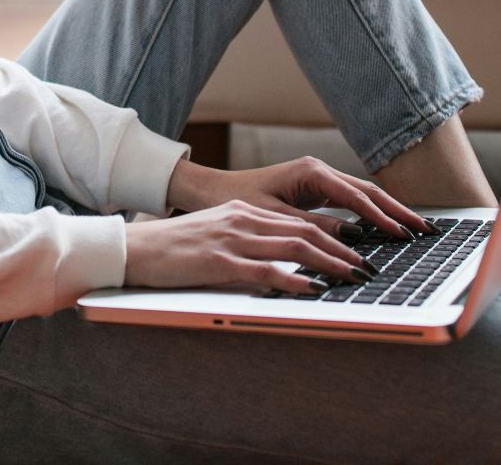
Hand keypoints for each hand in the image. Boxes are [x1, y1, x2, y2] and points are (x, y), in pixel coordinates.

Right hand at [124, 199, 375, 292]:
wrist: (133, 249)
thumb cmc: (170, 249)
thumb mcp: (214, 235)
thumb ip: (245, 241)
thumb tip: (277, 261)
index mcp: (242, 212)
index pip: (298, 222)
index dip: (332, 236)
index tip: (356, 251)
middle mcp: (242, 219)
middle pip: (304, 232)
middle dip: (342, 250)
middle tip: (367, 267)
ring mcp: (232, 240)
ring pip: (294, 247)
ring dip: (329, 264)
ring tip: (353, 277)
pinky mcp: (219, 262)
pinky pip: (266, 270)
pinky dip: (294, 279)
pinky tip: (313, 289)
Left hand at [166, 156, 435, 240]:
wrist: (212, 191)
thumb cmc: (236, 201)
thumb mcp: (275, 218)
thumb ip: (313, 228)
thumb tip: (352, 239)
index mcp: (311, 172)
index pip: (357, 197)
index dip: (381, 218)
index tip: (402, 235)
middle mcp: (319, 171)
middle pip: (369, 192)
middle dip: (398, 211)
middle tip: (425, 230)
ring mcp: (319, 179)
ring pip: (363, 196)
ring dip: (389, 212)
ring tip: (416, 230)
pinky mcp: (315, 190)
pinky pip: (351, 202)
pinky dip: (371, 214)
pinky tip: (387, 229)